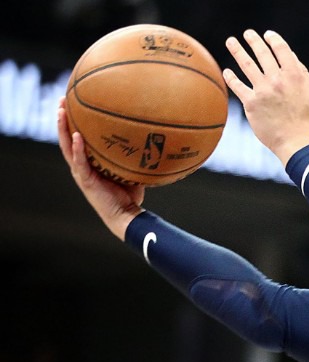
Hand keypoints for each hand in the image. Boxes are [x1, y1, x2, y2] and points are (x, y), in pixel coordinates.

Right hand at [57, 98, 143, 239]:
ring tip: (61, 111)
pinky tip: (77, 136)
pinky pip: (79, 162)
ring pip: (67, 147)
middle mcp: (81, 166)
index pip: (76, 139)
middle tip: (61, 99)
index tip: (72, 103)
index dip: (72, 122)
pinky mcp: (86, 180)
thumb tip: (149, 139)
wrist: (126, 216)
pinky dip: (78, 149)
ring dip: (63, 129)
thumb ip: (132, 156)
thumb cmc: (129, 195)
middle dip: (62, 119)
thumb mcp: (130, 170)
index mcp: (88, 163)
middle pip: (66, 138)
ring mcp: (81, 173)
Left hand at [224, 29, 308, 164]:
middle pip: (262, 53)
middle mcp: (277, 80)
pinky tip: (227, 71)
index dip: (273, 39)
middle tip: (248, 34)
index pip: (281, 50)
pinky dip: (230, 77)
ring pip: (246, 64)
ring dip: (237, 50)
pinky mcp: (251, 103)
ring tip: (230, 41)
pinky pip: (237, 86)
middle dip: (253, 40)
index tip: (267, 35)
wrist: (296, 142)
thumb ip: (302, 73)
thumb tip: (290, 56)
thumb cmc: (306, 120)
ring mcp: (263, 90)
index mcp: (294, 75)